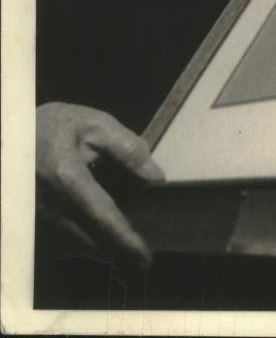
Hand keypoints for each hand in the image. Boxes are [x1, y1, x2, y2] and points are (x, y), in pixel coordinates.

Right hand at [36, 102, 163, 268]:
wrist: (14, 134)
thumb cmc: (57, 126)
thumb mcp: (96, 124)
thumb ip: (128, 149)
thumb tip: (156, 178)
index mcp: (67, 177)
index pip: (102, 217)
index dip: (125, 239)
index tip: (145, 257)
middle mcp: (49, 205)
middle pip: (90, 239)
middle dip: (118, 248)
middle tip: (142, 249)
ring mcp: (38, 218)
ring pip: (77, 244)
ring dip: (102, 244)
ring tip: (125, 237)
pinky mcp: (34, 223)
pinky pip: (64, 240)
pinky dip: (86, 237)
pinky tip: (100, 226)